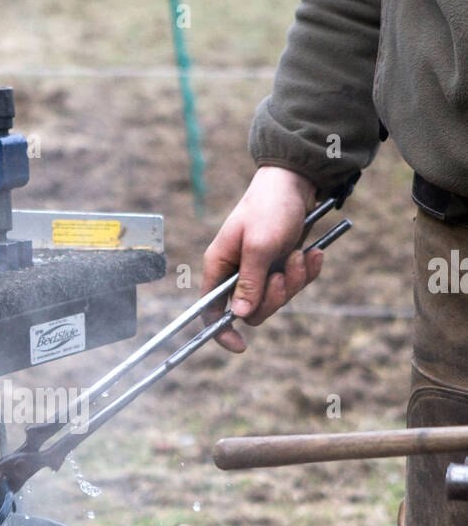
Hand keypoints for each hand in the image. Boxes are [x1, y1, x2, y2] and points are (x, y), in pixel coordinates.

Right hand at [201, 165, 321, 352]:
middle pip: (250, 310)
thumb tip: (239, 314)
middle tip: (285, 274)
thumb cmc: (270, 206)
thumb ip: (249, 281)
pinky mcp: (281, 264)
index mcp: (220, 265)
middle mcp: (237, 271)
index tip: (240, 345)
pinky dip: (307, 272)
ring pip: (276, 299)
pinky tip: (315, 253)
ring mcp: (260, 269)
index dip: (221, 331)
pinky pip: (294, 284)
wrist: (296, 180)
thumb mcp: (260, 245)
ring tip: (303, 255)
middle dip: (274, 297)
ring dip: (295, 281)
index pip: (210, 310)